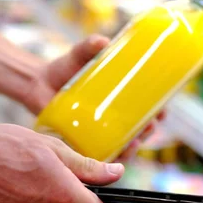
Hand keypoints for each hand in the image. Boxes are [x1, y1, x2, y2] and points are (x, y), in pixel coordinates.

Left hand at [26, 34, 165, 160]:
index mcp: (121, 100)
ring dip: (134, 148)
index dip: (159, 113)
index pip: (147, 110)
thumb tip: (102, 42)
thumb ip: (88, 47)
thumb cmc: (64, 69)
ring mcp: (99, 133)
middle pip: (139, 130)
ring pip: (124, 146)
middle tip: (151, 124)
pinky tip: (114, 159)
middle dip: (149, 131)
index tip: (164, 111)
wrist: (37, 84)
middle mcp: (113, 119)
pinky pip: (101, 157)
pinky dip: (110, 160)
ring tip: (134, 142)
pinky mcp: (84, 143)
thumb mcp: (79, 55)